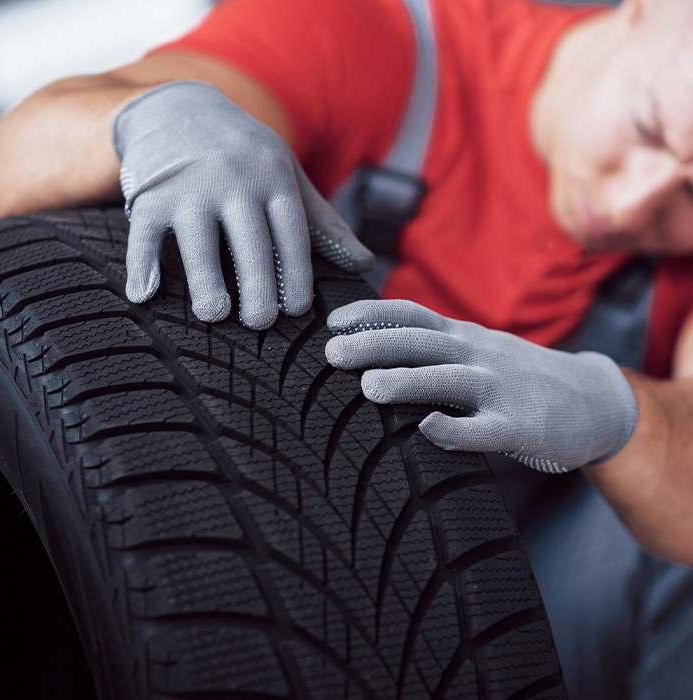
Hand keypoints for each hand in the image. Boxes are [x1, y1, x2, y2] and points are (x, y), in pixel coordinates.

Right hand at [112, 81, 373, 326]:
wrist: (179, 107)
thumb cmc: (245, 155)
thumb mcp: (287, 175)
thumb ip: (323, 221)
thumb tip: (366, 263)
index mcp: (273, 178)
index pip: (291, 231)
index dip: (296, 272)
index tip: (297, 309)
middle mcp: (233, 180)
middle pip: (250, 240)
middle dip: (257, 284)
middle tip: (261, 322)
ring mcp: (189, 186)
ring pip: (199, 240)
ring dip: (205, 280)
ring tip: (215, 314)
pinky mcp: (150, 194)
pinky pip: (144, 233)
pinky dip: (141, 264)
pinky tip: (144, 295)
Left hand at [325, 299, 637, 472]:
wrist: (593, 400)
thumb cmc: (517, 378)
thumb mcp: (477, 351)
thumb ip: (434, 350)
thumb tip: (370, 352)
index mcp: (463, 337)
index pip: (412, 315)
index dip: (372, 315)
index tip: (332, 322)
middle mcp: (478, 355)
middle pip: (423, 343)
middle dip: (376, 345)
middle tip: (332, 353)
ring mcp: (501, 389)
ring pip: (450, 381)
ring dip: (409, 382)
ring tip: (369, 387)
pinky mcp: (521, 426)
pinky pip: (485, 429)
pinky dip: (456, 429)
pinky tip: (428, 430)